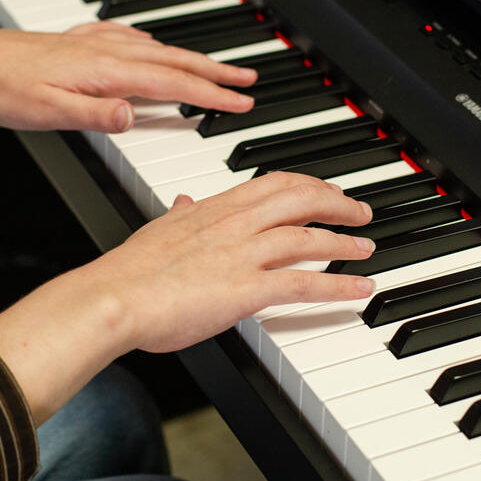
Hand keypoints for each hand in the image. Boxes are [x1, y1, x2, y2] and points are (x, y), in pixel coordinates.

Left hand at [0, 16, 256, 130]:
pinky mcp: (79, 42)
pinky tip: (152, 43)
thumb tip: (132, 116)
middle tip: (248, 79)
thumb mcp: (48, 113)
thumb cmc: (4, 89)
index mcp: (105, 73)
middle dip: (215, 72)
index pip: (171, 86)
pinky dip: (152, 43)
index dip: (210, 95)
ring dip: (191, 57)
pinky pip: (129, 38)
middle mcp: (106, 53)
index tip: (240, 102)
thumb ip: (95, 116)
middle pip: (174, 61)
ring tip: (216, 66)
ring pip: (156, 49)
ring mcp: (94, 44)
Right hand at [78, 171, 377, 352]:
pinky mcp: (246, 289)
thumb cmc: (129, 273)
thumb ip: (178, 215)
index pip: (272, 183)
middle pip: (300, 199)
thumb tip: (184, 202)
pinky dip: (337, 285)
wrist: (115, 297)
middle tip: (359, 211)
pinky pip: (304, 283)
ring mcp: (243, 255)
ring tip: (365, 247)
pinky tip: (359, 289)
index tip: (324, 188)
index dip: (306, 184)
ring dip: (344, 241)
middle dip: (336, 202)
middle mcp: (234, 224)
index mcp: (213, 209)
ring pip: (308, 237)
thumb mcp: (157, 230)